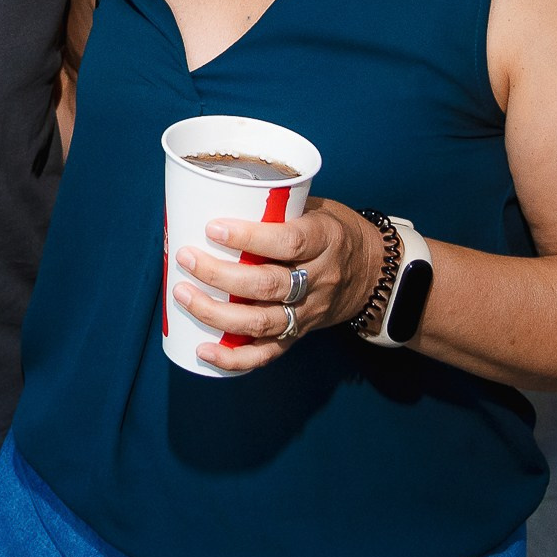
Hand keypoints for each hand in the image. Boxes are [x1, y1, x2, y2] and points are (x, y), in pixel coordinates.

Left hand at [170, 198, 386, 374]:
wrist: (373, 272)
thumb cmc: (333, 230)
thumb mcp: (315, 208)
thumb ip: (275, 209)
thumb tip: (211, 198)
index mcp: (325, 239)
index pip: (288, 242)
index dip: (249, 237)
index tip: (212, 227)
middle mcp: (319, 279)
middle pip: (268, 285)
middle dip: (221, 276)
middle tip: (186, 257)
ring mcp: (310, 312)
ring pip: (262, 321)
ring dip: (217, 314)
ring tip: (183, 295)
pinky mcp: (300, 335)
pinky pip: (268, 354)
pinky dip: (234, 358)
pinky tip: (204, 350)